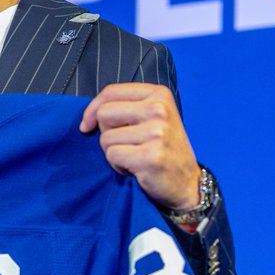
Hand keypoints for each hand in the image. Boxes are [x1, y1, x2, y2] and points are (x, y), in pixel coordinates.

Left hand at [79, 83, 200, 212]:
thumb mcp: (152, 118)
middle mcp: (159, 109)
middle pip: (104, 114)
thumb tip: (88, 119)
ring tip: (134, 157)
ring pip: (106, 138)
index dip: (92, 109)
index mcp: (159, 95)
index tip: (88, 125)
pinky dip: (118, 166)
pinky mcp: (150, 156)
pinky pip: (112, 156)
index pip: (111, 92)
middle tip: (125, 144)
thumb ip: (125, 108)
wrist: (186, 182)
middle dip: (105, 133)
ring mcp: (157, 132)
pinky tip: (136, 169)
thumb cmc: (162, 149)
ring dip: (113, 153)